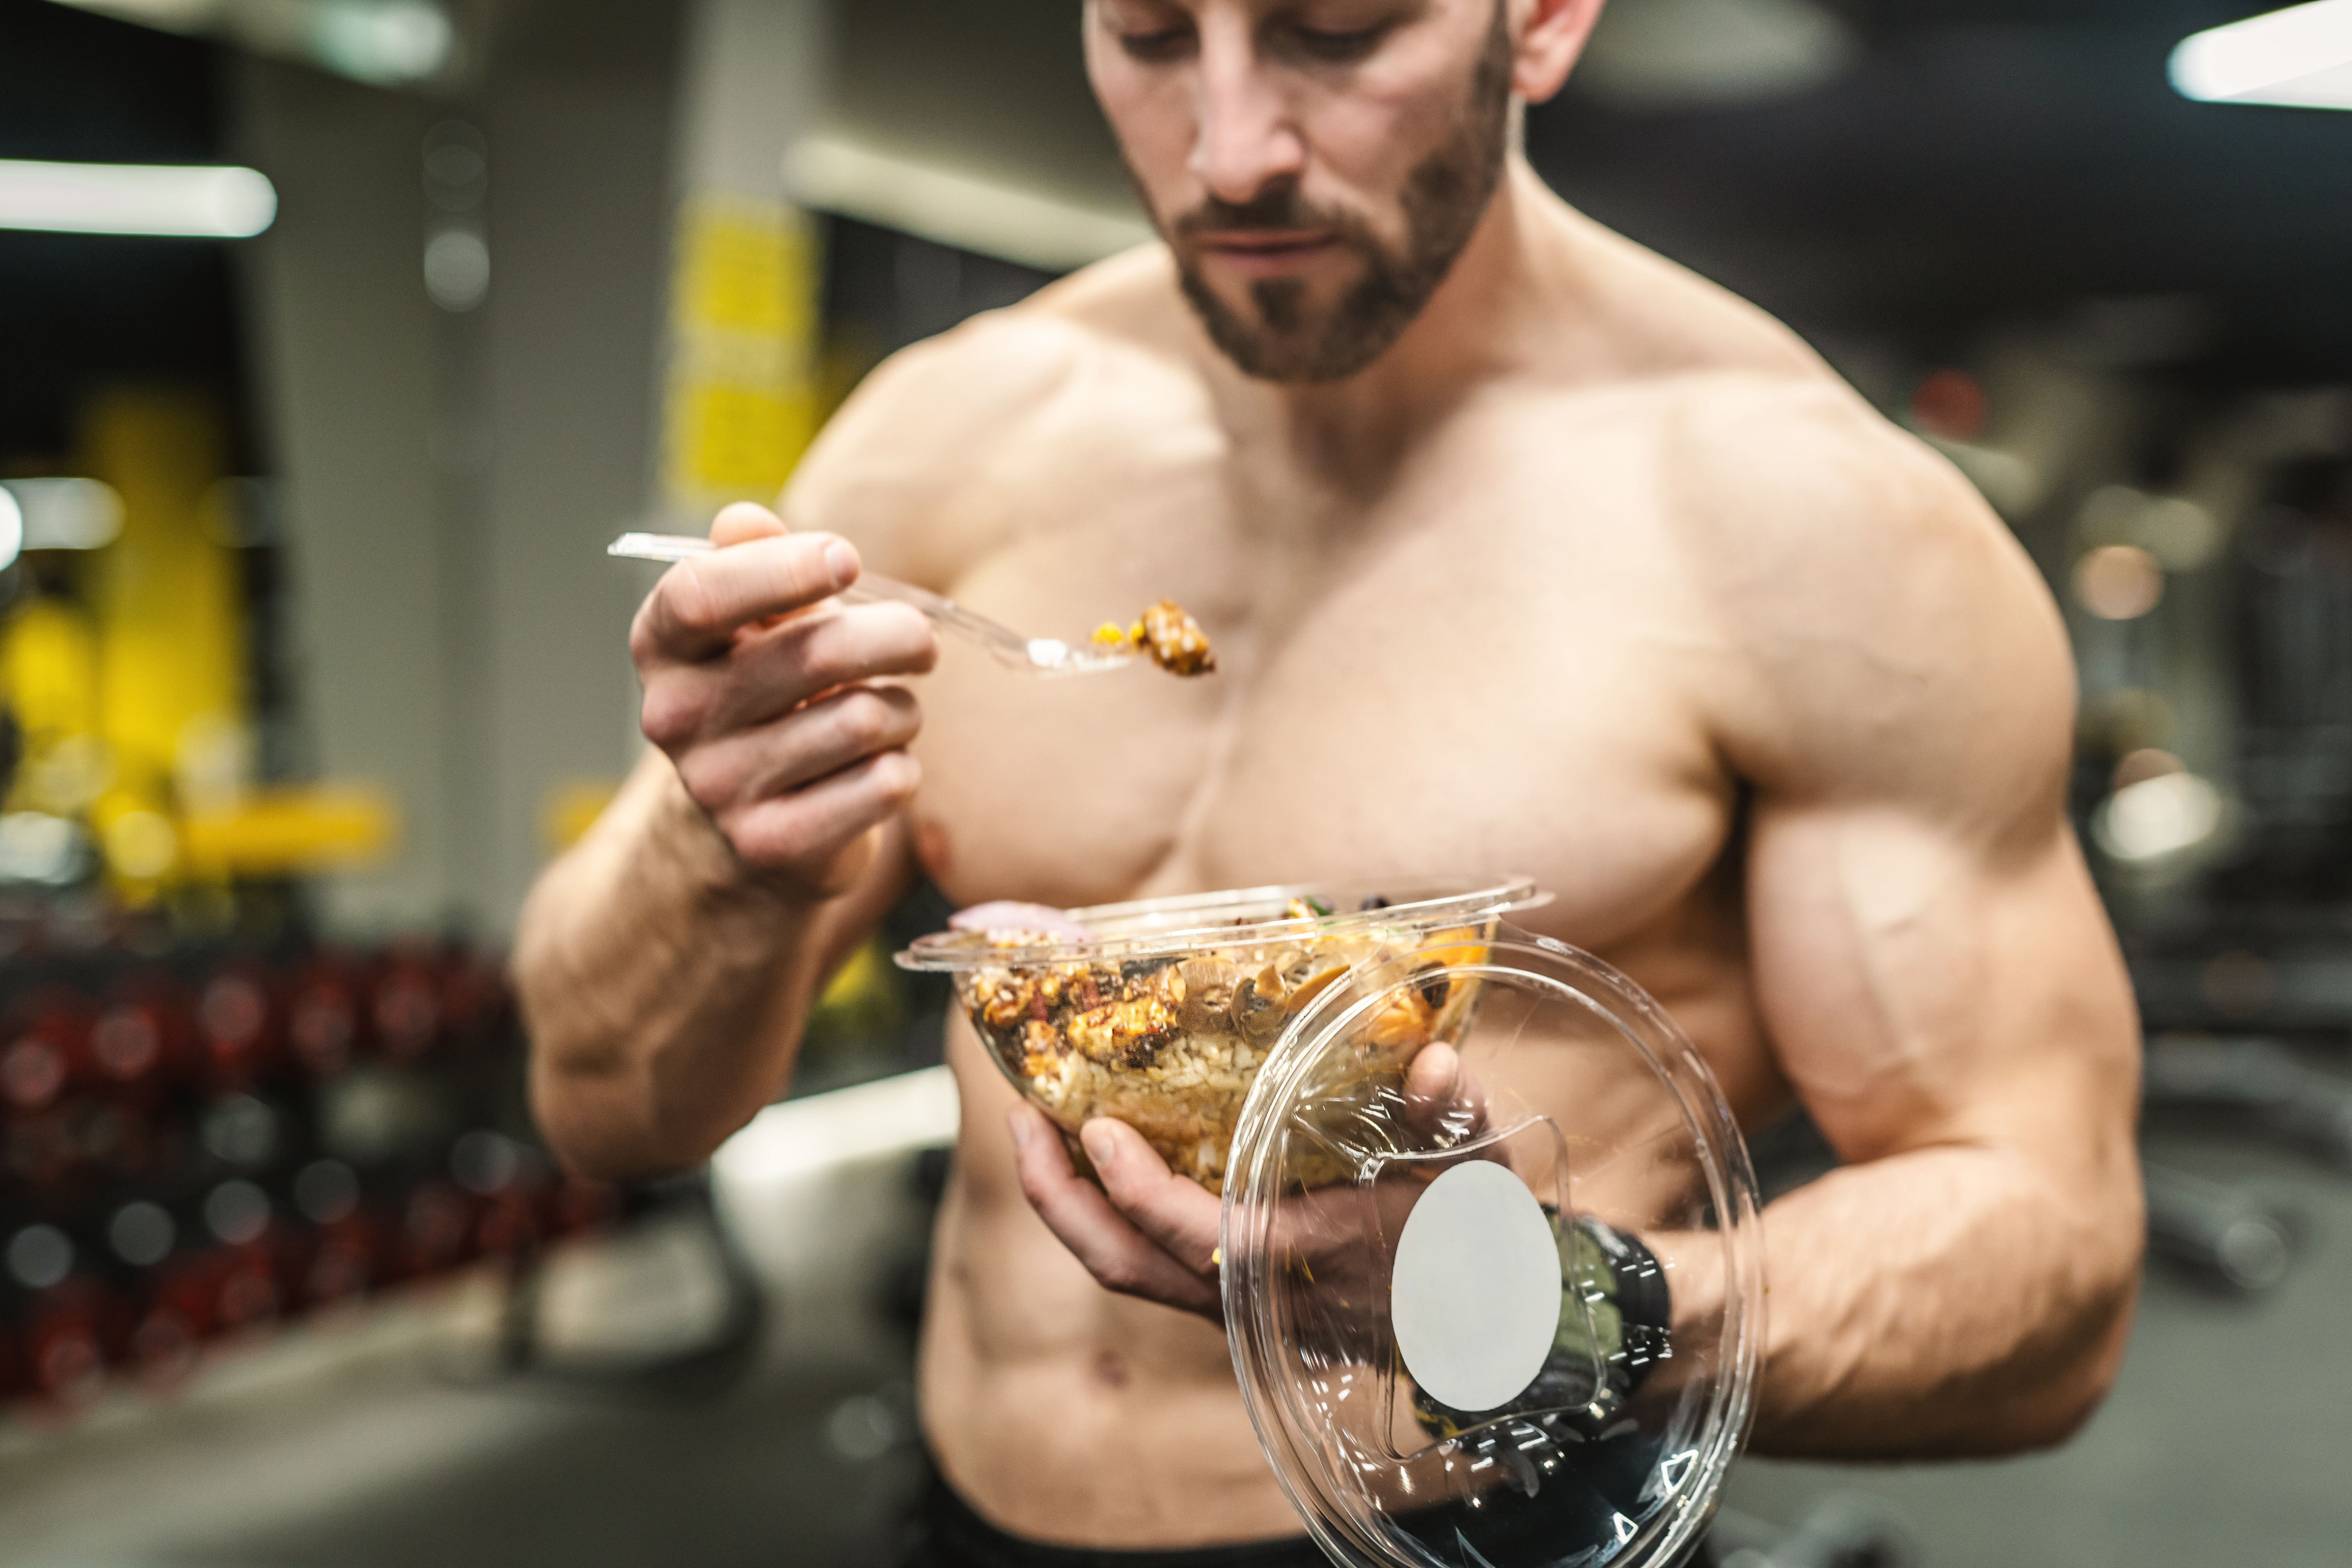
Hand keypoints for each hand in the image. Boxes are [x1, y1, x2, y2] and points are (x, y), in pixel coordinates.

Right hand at [631, 502, 937, 896]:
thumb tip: (742, 520)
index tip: (846, 559)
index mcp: (662, 647)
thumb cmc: (765, 700)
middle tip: (919, 642)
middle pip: (817, 652)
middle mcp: (677, 718)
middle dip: (896, 637)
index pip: (701, 593)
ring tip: (888, 717)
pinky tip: (878, 770)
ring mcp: (720, 787)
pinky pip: (883, 785)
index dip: (783, 568)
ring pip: (864, 721)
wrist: (742, 833)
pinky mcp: (772, 844)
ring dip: (902, 712)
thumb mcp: (750, 627)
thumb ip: (752, 565)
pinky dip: (902, 770)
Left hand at [1008, 1043, 1491, 1321]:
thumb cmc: (1475, 1236)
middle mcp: (1255, 1298)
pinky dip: (1105, 1217)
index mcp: (1310, 1260)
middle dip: (1060, 1201)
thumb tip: (1432, 1064)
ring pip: (1127, 1272)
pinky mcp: (1227, 1304)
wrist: (1482, 1321)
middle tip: (1021, 1119)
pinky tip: (1090, 1161)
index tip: (1098, 1129)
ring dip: (1070, 1207)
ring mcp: (1233, 1309)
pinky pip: (1145, 1268)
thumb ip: (1454, 1116)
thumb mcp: (1478, 1171)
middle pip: (1130, 1268)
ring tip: (1035, 1133)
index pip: (1204, 1240)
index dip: (1139, 1191)